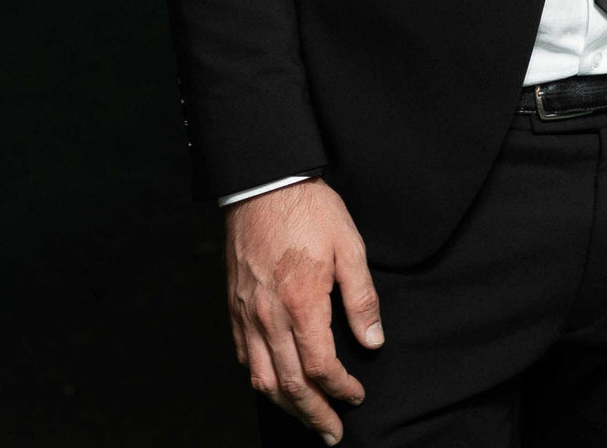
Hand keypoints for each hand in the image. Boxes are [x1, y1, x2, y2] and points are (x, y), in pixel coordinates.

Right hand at [224, 178, 382, 439]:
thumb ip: (362, 298)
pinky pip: (243, 358)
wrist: (263, 184)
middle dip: (314, 414)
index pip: (321, 367)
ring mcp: (246, 315)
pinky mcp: (234, 308)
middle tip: (332, 433)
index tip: (357, 396)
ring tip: (307, 419)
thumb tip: (373, 341)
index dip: (341, 390)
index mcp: (302, 303)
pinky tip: (275, 386)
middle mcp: (269, 317)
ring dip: (286, 406)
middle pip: (290, 385)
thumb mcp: (350, 246)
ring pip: (261, 379)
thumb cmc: (310, 211)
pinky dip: (260, 380)